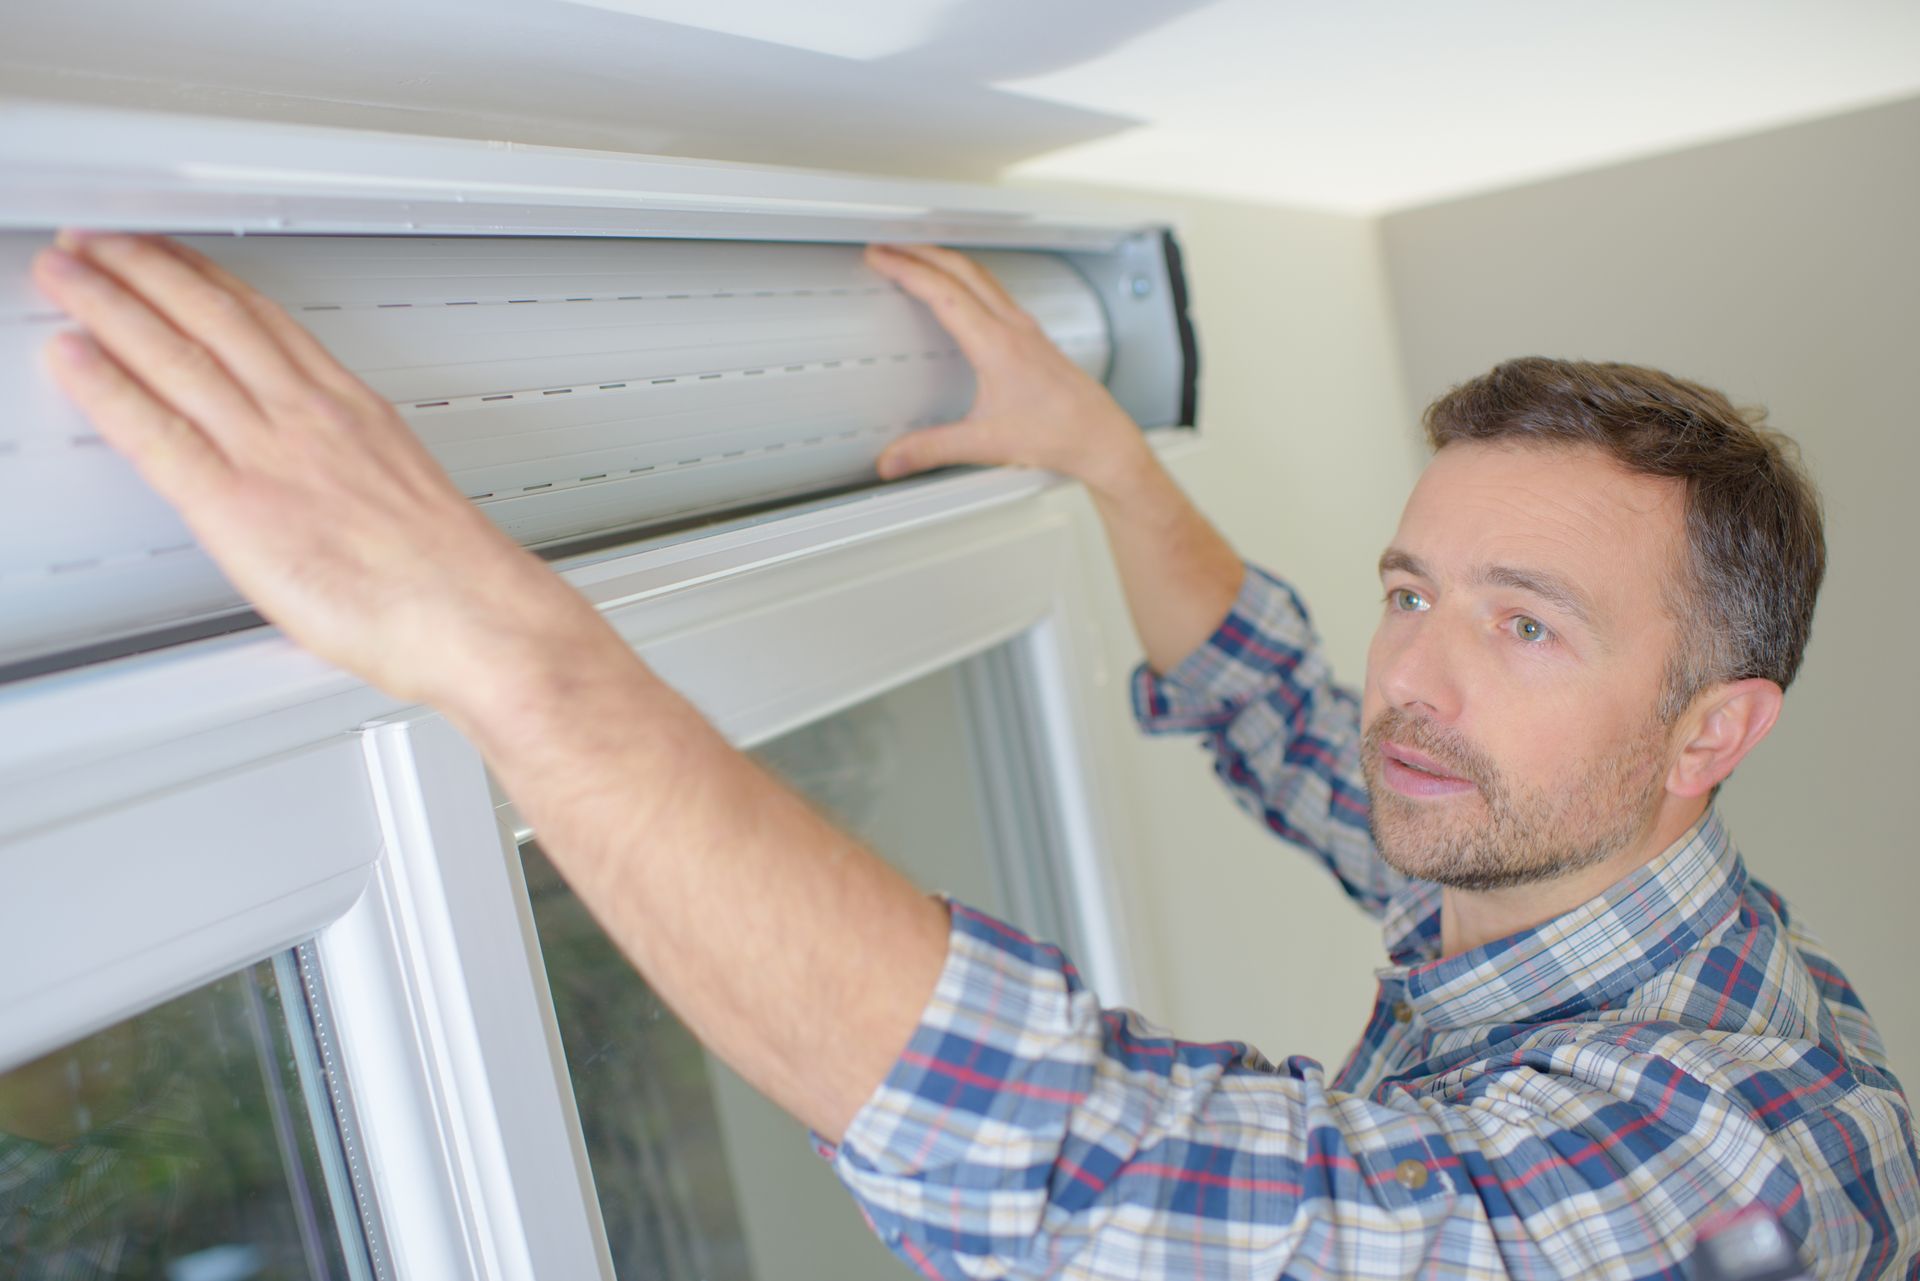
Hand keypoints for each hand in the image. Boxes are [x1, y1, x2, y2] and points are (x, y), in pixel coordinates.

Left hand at [31, 233, 625, 709]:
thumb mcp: (408, 498)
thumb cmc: (451, 580)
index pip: (265, 322)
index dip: (207, 279)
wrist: (472, 616)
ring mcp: (272, 456)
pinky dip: (107, 386)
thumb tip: (330, 491)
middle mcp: (309, 418)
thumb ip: (353, 476)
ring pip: (177, 355)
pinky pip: (157, 433)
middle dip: (145, 270)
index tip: (172, 256)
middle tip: (96, 242)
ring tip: (67, 272)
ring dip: (110, 303)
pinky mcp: (238, 506)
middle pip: (213, 319)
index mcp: (353, 412)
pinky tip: (72, 357)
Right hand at [865, 244, 1155, 498]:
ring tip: (915, 255)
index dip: (906, 269)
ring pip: (980, 274)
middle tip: (887, 246)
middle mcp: (1013, 327)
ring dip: (944, 258)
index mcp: (997, 345)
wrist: (1100, 437)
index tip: (881, 257)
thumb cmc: (1059, 434)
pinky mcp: (1032, 334)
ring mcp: (1025, 327)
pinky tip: (959, 285)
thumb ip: (933, 449)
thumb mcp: (987, 444)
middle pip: (960, 269)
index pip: (944, 292)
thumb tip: (893, 459)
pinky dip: (966, 275)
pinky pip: (994, 289)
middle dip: (919, 251)